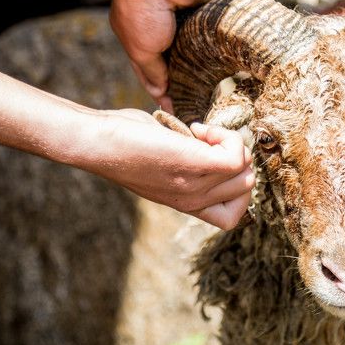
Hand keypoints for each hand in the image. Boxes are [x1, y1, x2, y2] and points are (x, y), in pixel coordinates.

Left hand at [89, 108, 252, 229]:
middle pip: (246, 185)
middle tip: (206, 141)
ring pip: (244, 167)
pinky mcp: (193, 165)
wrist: (97, 143)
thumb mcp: (164, 165)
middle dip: (236, 156)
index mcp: (188, 205)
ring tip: (198, 133)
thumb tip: (215, 143)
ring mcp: (194, 187)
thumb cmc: (125, 143)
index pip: (232, 216)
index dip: (234, 185)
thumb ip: (191, 165)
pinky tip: (198, 129)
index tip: (212, 161)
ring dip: (229, 143)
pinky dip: (226, 137)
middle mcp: (193, 202)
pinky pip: (235, 156)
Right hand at [110, 0, 220, 110]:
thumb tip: (161, 94)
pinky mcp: (209, 14)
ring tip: (222, 93)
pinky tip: (233, 69)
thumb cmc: (144, 11)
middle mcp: (164, 32)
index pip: (154, 74)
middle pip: (178, 65)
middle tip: (204, 106)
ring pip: (200, 53)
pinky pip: (217, 36)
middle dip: (189, 82)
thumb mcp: (142, 49)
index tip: (179, 112)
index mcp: (140, 40)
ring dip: (207, 68)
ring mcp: (188, 23)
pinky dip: (222, 48)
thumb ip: (152, 72)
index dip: (165, 93)